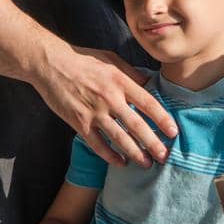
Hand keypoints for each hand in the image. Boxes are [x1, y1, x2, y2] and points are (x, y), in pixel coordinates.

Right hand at [35, 45, 177, 167]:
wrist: (50, 64)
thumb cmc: (83, 59)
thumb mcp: (112, 59)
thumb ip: (132, 73)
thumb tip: (151, 83)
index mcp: (120, 82)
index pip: (148, 104)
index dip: (163, 119)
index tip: (174, 132)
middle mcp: (109, 99)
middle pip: (137, 126)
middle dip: (153, 143)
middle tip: (165, 156)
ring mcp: (93, 112)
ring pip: (119, 138)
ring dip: (135, 153)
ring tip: (147, 164)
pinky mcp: (78, 122)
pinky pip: (97, 144)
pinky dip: (109, 155)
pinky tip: (120, 163)